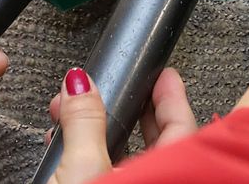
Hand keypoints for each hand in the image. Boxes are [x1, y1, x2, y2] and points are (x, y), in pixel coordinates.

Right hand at [46, 66, 196, 183]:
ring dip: (102, 131)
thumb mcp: (82, 167)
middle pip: (157, 142)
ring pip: (128, 158)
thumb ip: (84, 122)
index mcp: (163, 176)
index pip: (182, 128)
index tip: (165, 74)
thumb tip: (81, 85)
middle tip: (127, 87)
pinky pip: (106, 172)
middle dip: (133, 109)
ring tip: (75, 111)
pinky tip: (66, 147)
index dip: (172, 97)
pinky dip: (90, 155)